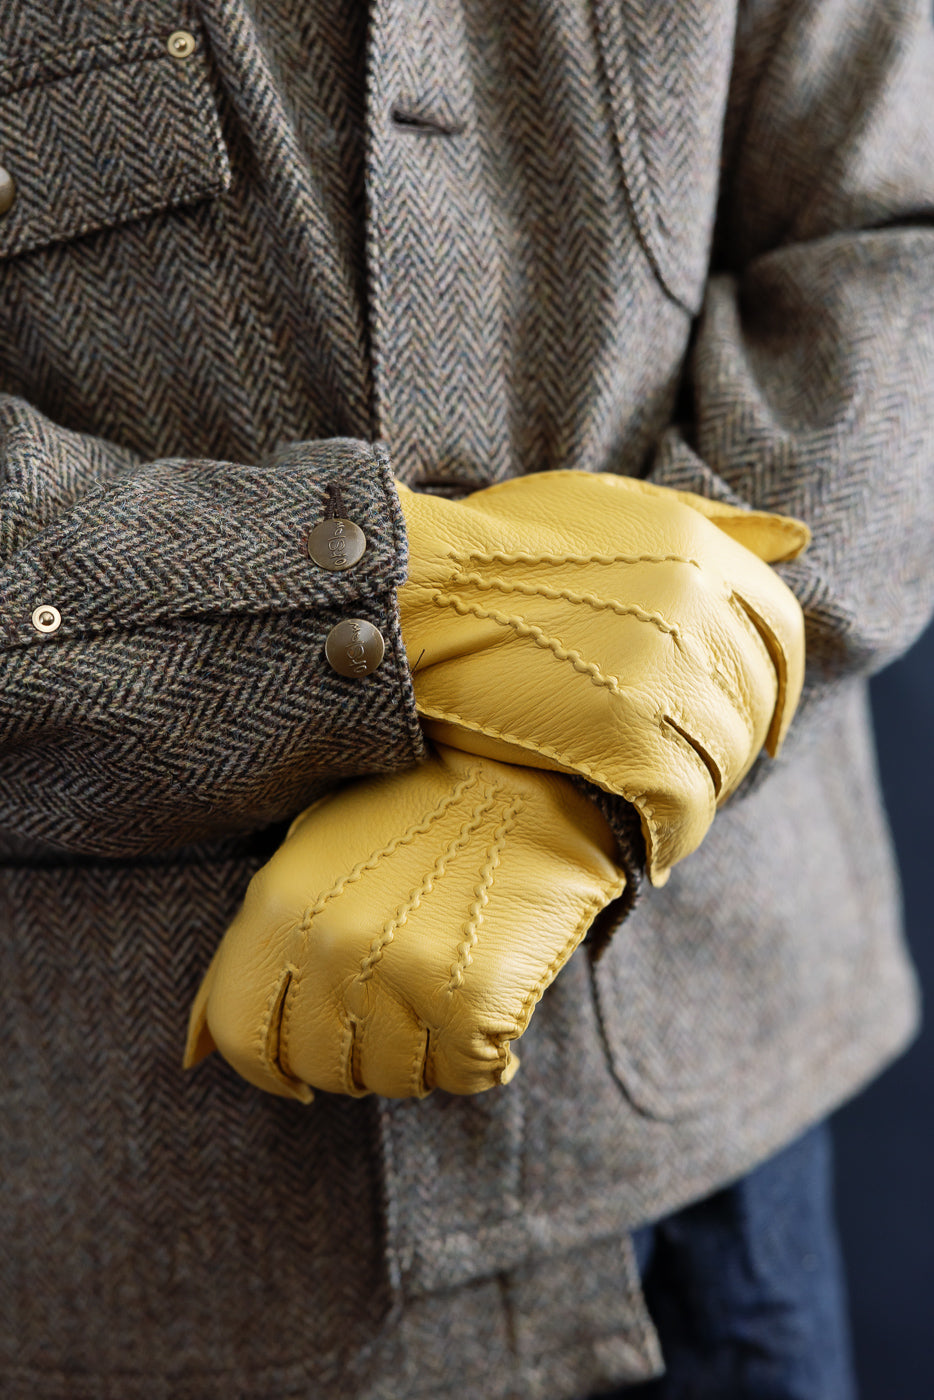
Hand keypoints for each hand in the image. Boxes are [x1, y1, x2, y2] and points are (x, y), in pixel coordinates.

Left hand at [184, 746, 625, 1099]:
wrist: (523, 764)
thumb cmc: (412, 810)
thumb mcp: (309, 857)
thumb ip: (250, 955)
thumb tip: (191, 1058)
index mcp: (278, 905)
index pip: (242, 1036)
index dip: (270, 1072)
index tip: (301, 1079)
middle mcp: (329, 946)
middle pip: (322, 1068)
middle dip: (358, 1059)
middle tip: (399, 1014)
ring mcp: (401, 973)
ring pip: (396, 1079)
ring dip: (423, 1056)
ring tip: (448, 998)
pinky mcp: (474, 998)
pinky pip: (468, 1074)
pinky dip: (484, 1055)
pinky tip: (492, 1008)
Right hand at [396, 472, 807, 882]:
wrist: (411, 593)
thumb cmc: (495, 549)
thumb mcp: (607, 504)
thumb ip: (708, 520)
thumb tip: (798, 539)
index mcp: (695, 549)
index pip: (782, 632)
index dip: (778, 685)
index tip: (761, 719)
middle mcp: (693, 607)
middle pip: (752, 701)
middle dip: (730, 743)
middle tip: (689, 766)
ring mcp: (661, 674)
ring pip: (723, 758)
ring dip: (702, 792)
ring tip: (662, 807)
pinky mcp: (625, 738)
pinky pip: (684, 806)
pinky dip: (675, 835)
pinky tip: (655, 846)